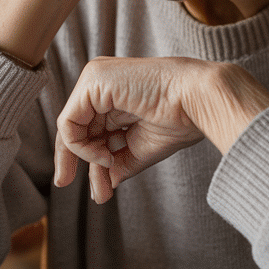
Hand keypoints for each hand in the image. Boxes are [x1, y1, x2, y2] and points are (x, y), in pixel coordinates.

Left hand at [54, 58, 268, 202]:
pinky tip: (105, 156)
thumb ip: (118, 164)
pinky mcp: (92, 81)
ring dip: (86, 159)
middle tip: (75, 187)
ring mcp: (96, 79)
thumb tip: (101, 187)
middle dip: (78, 162)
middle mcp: (102, 84)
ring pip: (70, 127)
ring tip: (107, 174)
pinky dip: (81, 147)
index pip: (88, 128)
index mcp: (115, 94)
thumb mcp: (141, 148)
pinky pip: (69, 123)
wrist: (199, 101)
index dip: (85, 157)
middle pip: (77, 128)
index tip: (95, 189)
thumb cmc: (180, 119)